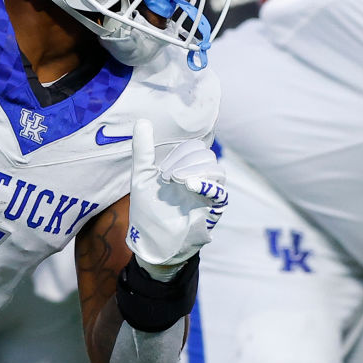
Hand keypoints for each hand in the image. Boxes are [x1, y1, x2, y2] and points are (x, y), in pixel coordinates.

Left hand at [126, 120, 227, 278]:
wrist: (150, 242)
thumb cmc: (147, 210)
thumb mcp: (141, 176)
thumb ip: (143, 150)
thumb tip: (142, 120)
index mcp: (184, 169)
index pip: (195, 148)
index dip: (181, 153)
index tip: (162, 171)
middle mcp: (198, 180)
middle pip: (207, 157)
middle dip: (186, 162)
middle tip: (167, 177)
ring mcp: (207, 196)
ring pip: (217, 172)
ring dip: (196, 170)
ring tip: (177, 181)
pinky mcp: (212, 212)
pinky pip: (221, 195)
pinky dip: (208, 186)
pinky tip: (192, 185)